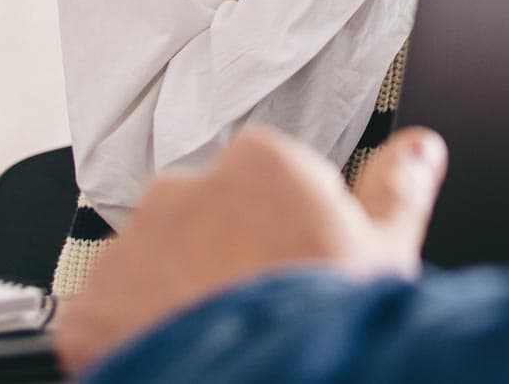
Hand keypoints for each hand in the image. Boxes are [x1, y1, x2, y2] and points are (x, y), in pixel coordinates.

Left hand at [54, 125, 446, 377]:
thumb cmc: (326, 323)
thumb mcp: (386, 252)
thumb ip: (398, 187)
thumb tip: (420, 147)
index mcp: (260, 163)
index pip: (266, 180)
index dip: (285, 229)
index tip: (297, 268)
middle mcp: (185, 192)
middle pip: (202, 219)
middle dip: (220, 258)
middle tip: (255, 312)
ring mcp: (131, 251)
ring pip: (150, 268)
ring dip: (172, 298)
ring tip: (216, 349)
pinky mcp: (87, 314)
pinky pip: (103, 322)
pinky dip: (128, 345)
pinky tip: (177, 367)